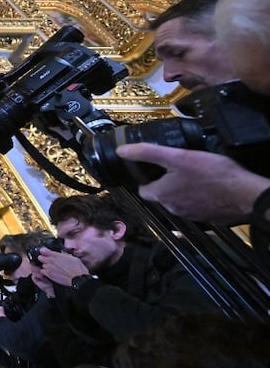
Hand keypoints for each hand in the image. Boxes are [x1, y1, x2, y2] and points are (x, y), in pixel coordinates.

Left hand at [36, 248, 88, 287]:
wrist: (78, 279)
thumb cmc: (77, 268)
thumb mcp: (71, 257)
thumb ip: (63, 255)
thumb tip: (61, 254)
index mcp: (56, 255)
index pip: (43, 250)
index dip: (44, 251)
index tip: (45, 252)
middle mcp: (51, 261)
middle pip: (40, 257)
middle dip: (43, 259)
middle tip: (48, 261)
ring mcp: (49, 268)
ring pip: (42, 265)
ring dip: (45, 266)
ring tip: (52, 268)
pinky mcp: (49, 275)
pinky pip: (43, 272)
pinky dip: (45, 272)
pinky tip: (51, 273)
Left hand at [116, 143, 268, 222]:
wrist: (247, 196)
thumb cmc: (212, 175)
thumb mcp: (178, 157)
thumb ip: (148, 153)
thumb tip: (121, 151)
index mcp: (161, 196)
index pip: (143, 189)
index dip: (146, 177)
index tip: (154, 167)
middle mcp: (172, 209)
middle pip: (160, 194)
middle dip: (165, 182)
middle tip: (177, 166)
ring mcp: (190, 215)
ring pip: (178, 200)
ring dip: (182, 189)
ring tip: (194, 174)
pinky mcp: (207, 217)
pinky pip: (196, 205)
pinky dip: (198, 196)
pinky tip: (208, 185)